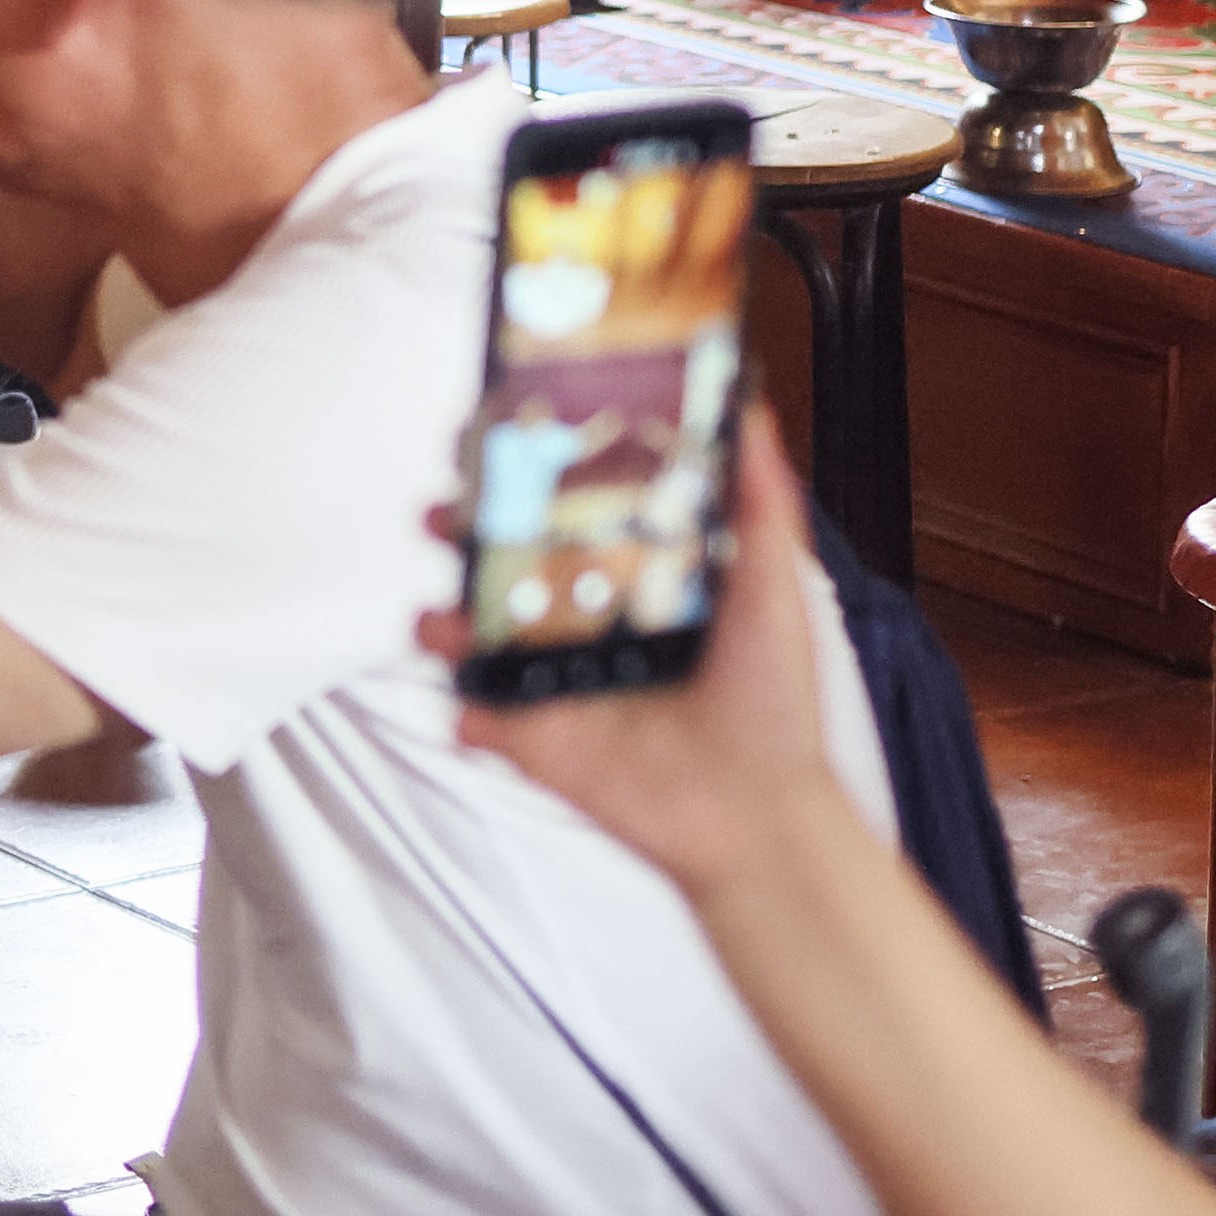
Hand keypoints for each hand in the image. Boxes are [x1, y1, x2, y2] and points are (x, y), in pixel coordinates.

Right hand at [466, 405, 851, 898]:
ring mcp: (550, 679)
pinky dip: (464, 708)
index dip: (524, 471)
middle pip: (498, 558)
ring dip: (440, 617)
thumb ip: (758, 496)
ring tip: (443, 615)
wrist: (759, 811)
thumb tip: (750, 404)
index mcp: (630, 574)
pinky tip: (473, 704)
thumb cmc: (773, 700)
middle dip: (460, 529)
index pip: (562, 507)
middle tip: (446, 511)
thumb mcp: (774, 583)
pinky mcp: (532, 739)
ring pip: (470, 632)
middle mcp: (582, 619)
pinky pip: (475, 716)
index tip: (498, 432)